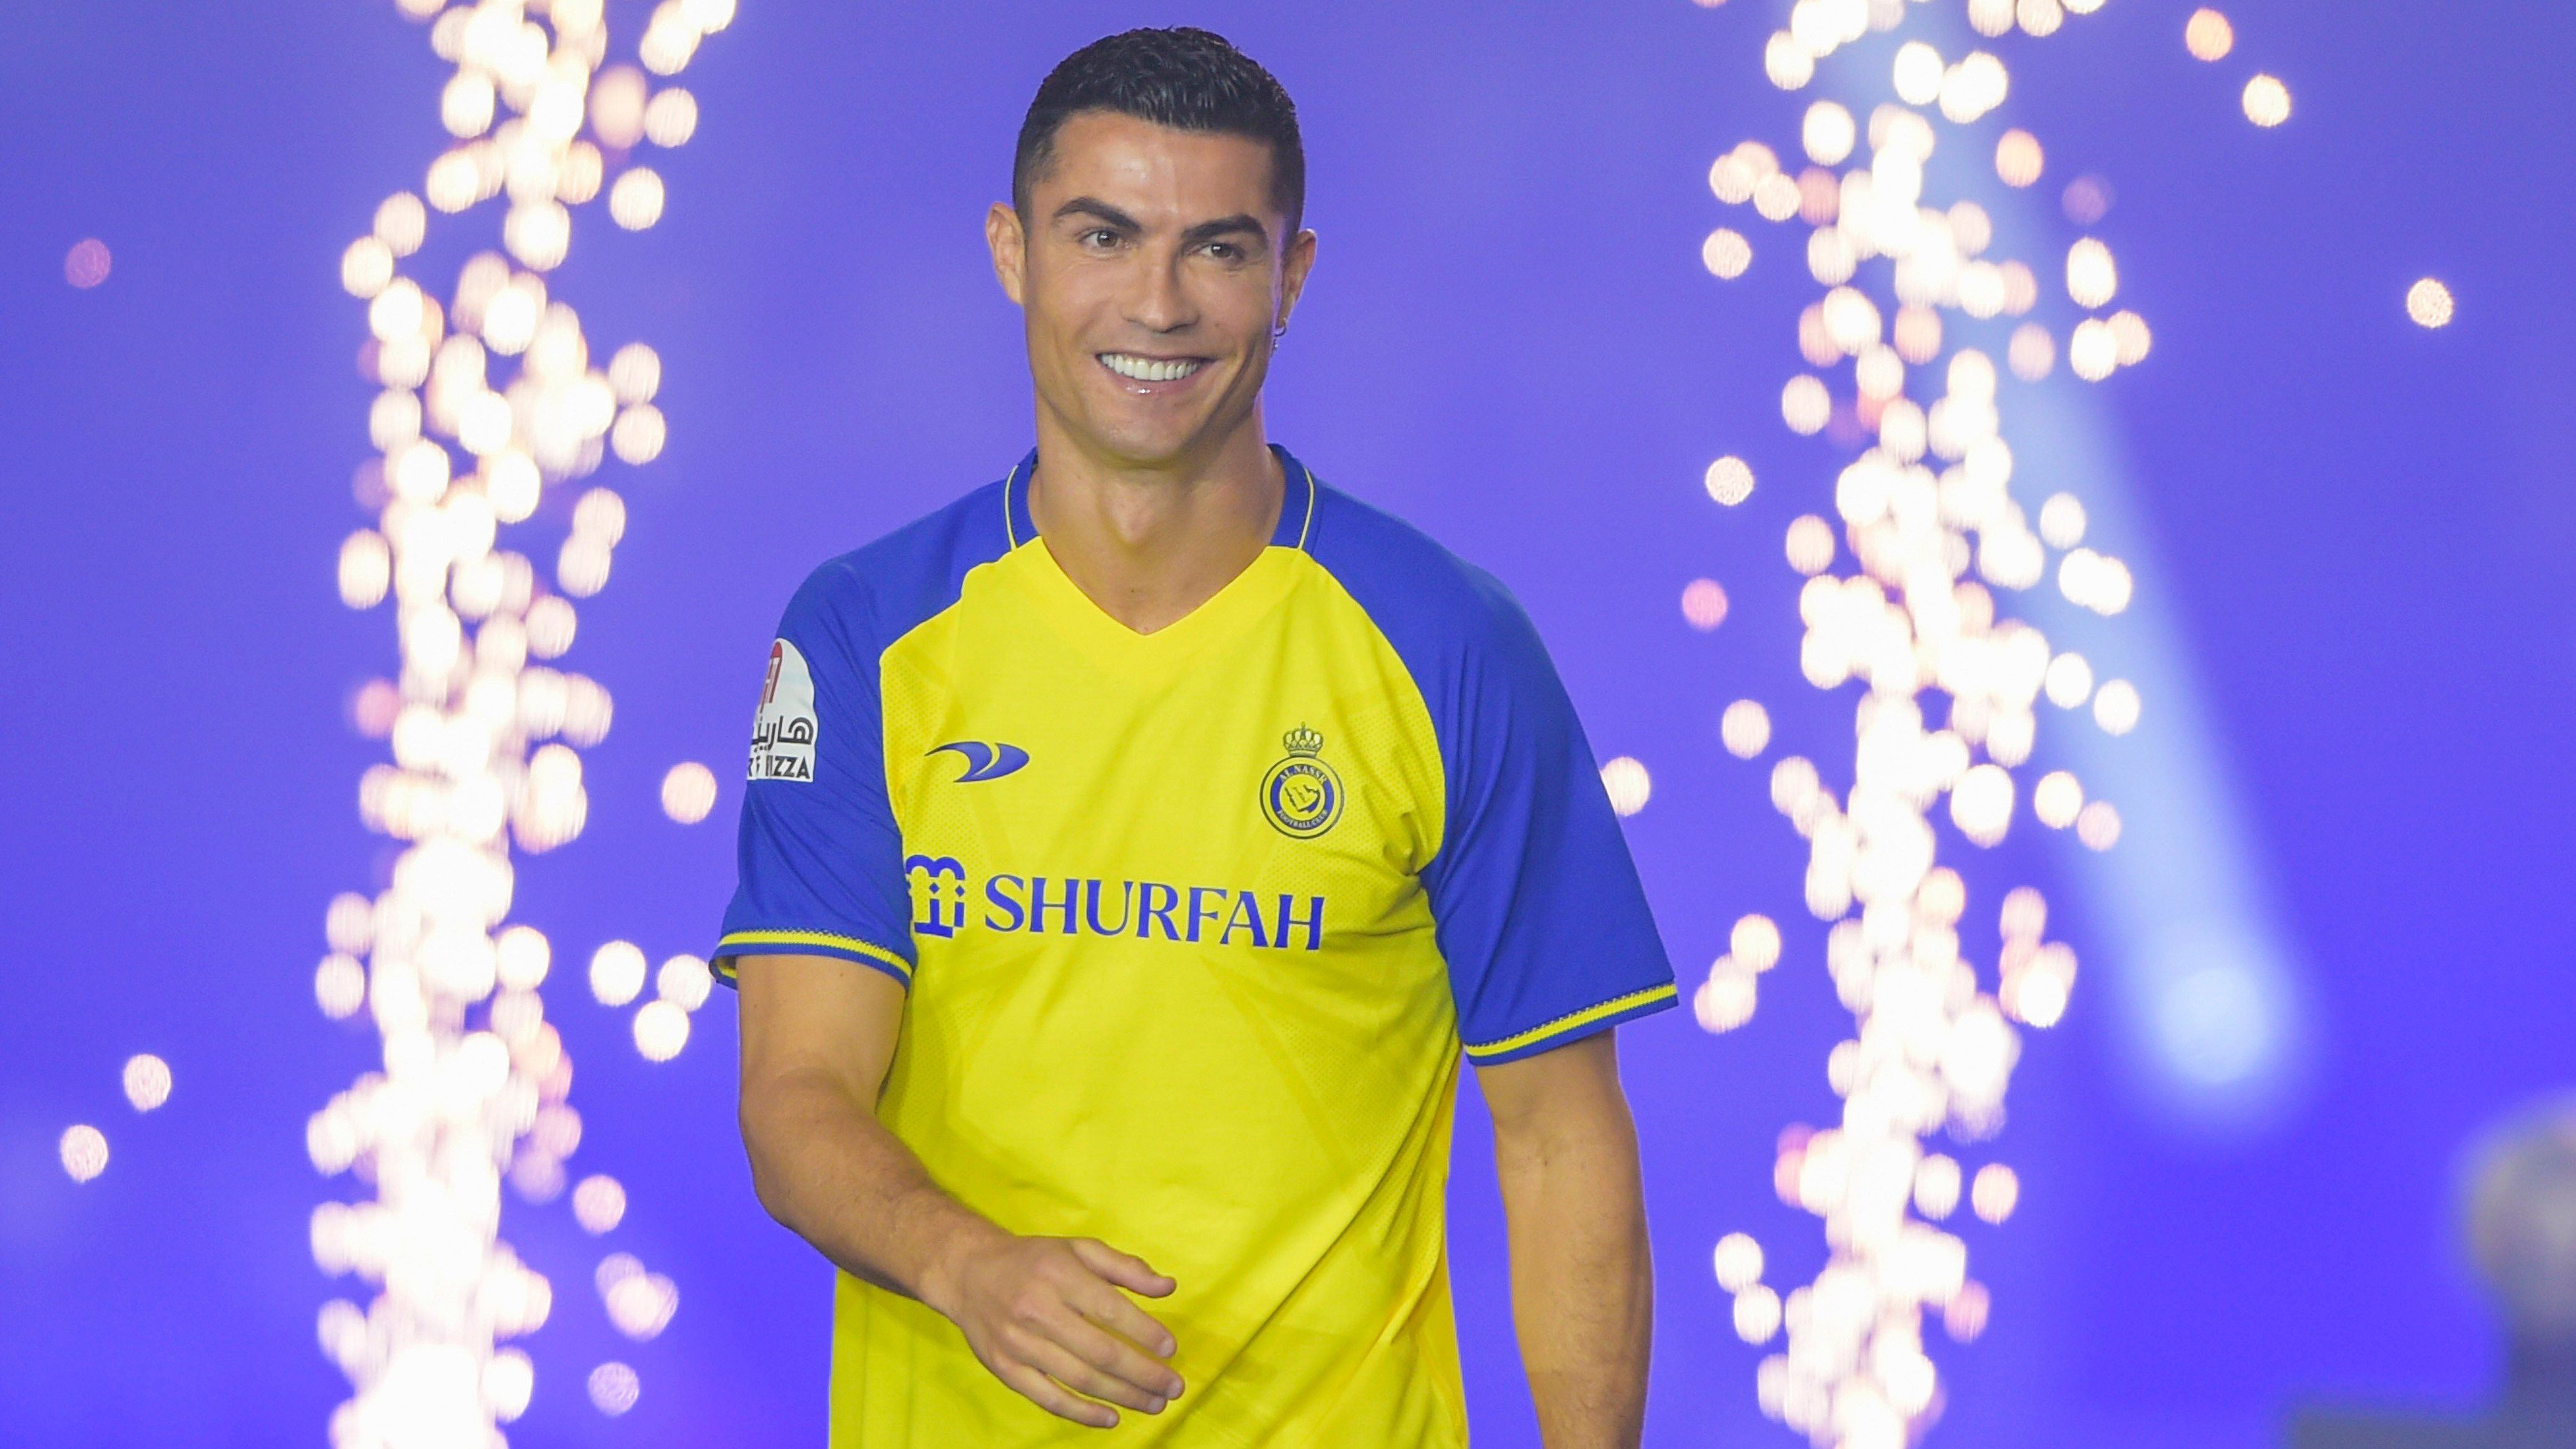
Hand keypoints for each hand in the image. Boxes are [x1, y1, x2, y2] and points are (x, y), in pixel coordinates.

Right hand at [927, 1233, 1185, 1428]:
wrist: (968, 1273)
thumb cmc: (1034, 1260)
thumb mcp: (1079, 1249)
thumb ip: (1125, 1267)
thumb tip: (1168, 1288)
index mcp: (1059, 1274)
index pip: (1109, 1309)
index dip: (1144, 1332)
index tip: (1170, 1349)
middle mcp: (1038, 1310)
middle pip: (1099, 1351)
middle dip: (1143, 1373)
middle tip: (1173, 1387)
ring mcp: (1019, 1343)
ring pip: (1079, 1378)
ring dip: (1122, 1396)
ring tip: (1154, 1403)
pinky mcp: (1005, 1368)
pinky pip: (1048, 1398)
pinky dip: (1082, 1413)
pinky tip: (1111, 1418)